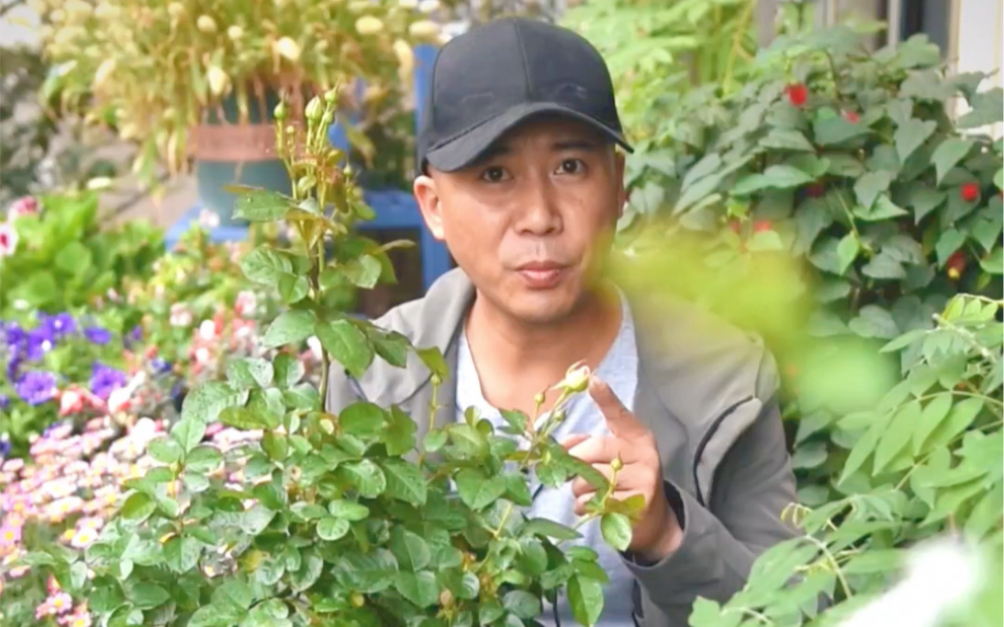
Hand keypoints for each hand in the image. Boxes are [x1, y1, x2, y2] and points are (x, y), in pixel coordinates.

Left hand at [562, 376, 682, 561]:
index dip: (605, 397)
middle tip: (572, 471)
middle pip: (593, 449)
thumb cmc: (624, 479)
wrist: (653, 519)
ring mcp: (643, 480)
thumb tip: (561, 445)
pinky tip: (594, 506)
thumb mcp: (612, 456)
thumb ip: (586, 444)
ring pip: (588, 479)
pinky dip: (583, 506)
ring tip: (590, 492)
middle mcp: (645, 454)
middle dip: (574, 462)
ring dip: (578, 489)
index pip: (619, 414)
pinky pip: (592, 502)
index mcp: (638, 436)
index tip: (592, 379)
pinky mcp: (635, 505)